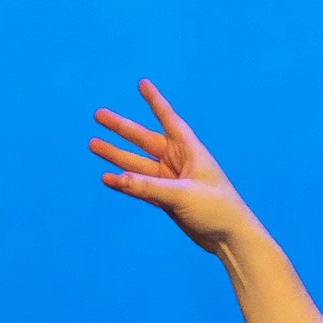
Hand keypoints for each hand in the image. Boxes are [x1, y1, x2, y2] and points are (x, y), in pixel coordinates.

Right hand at [90, 81, 253, 254]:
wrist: (230, 239)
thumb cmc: (216, 209)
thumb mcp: (182, 195)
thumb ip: (149, 187)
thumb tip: (117, 178)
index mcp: (189, 150)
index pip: (168, 119)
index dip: (155, 101)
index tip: (142, 83)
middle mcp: (178, 161)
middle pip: (144, 139)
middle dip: (121, 128)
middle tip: (98, 115)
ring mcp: (171, 181)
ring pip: (138, 164)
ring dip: (117, 155)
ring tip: (93, 144)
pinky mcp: (167, 200)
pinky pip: (141, 187)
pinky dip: (125, 183)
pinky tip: (108, 178)